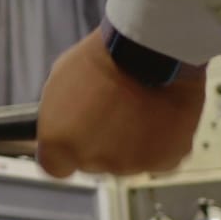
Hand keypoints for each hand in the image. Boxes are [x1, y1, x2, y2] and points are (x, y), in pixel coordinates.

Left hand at [36, 27, 204, 177]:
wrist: (150, 53)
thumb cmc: (103, 59)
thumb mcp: (60, 82)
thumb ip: (57, 116)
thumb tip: (58, 127)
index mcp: (61, 144)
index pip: (55, 166)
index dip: (64, 153)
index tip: (71, 141)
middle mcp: (93, 161)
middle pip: (93, 162)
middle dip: (98, 143)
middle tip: (109, 113)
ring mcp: (130, 164)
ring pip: (127, 162)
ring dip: (130, 143)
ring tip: (136, 109)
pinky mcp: (165, 161)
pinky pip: (159, 157)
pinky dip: (159, 143)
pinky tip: (157, 116)